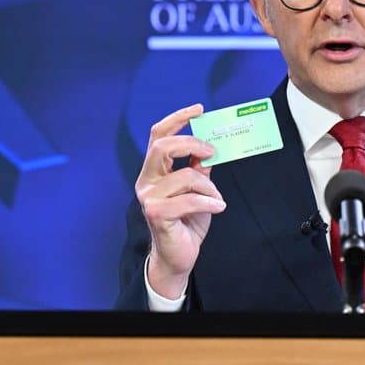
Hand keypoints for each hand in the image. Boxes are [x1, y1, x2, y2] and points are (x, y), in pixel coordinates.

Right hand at [135, 104, 226, 298]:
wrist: (179, 255)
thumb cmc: (187, 221)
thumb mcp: (197, 189)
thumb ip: (198, 168)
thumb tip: (209, 148)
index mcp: (154, 171)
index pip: (158, 135)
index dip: (177, 119)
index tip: (199, 109)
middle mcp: (146, 181)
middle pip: (162, 147)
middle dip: (192, 144)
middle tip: (211, 153)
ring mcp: (149, 198)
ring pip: (185, 176)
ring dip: (208, 186)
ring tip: (216, 198)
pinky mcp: (156, 214)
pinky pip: (190, 199)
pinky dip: (209, 202)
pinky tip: (218, 208)